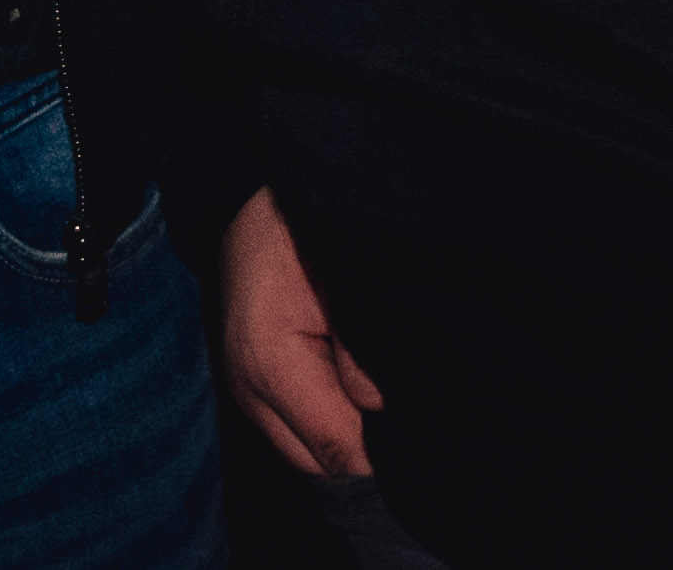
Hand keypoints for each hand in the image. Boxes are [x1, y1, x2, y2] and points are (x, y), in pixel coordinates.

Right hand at [222, 188, 385, 481]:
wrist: (250, 205)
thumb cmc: (295, 234)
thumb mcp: (342, 282)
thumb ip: (360, 355)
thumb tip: (382, 410)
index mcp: (271, 369)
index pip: (338, 453)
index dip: (384, 463)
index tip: (425, 460)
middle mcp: (250, 393)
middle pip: (321, 468)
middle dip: (366, 458)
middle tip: (414, 434)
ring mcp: (246, 393)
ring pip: (309, 455)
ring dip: (347, 442)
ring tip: (387, 414)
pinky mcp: (253, 386)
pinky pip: (298, 431)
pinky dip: (330, 426)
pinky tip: (357, 402)